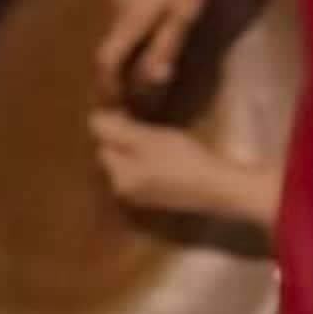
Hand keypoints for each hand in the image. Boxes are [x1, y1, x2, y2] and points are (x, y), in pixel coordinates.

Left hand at [89, 111, 277, 239]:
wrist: (220, 189)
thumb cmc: (183, 160)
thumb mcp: (146, 138)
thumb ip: (115, 129)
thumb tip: (92, 120)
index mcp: (117, 176)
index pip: (101, 139)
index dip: (115, 123)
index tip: (133, 114)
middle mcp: (122, 191)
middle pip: (112, 153)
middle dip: (123, 138)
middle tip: (147, 126)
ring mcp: (139, 197)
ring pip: (127, 162)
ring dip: (136, 149)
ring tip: (157, 139)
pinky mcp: (157, 198)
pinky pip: (142, 173)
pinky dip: (149, 162)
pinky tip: (168, 157)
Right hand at [94, 0, 220, 97]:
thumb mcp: (185, 13)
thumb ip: (167, 47)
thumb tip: (151, 81)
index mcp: (130, 19)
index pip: (106, 62)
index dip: (108, 88)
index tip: (115, 108)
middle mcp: (119, 6)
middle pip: (110, 50)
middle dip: (116, 77)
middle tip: (130, 99)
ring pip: (118, 33)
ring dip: (125, 57)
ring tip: (140, 76)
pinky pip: (126, 18)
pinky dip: (131, 37)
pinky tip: (148, 41)